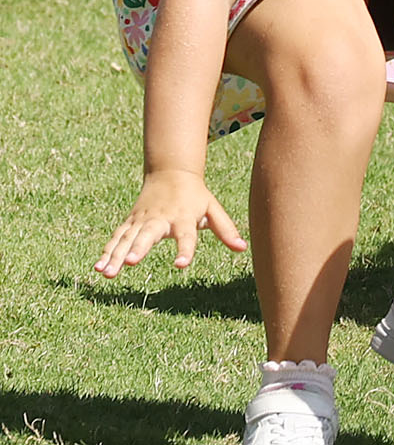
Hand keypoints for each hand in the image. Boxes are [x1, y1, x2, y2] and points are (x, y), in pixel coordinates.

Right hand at [96, 169, 246, 277]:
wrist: (171, 172)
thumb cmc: (195, 196)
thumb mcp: (212, 209)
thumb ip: (225, 229)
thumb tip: (243, 248)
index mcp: (183, 217)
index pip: (187, 236)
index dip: (185, 250)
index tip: (181, 265)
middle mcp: (160, 219)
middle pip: (148, 235)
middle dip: (139, 248)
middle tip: (131, 263)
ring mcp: (142, 220)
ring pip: (127, 238)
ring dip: (116, 255)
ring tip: (106, 273)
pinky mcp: (130, 222)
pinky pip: (116, 238)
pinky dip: (107, 251)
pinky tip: (98, 268)